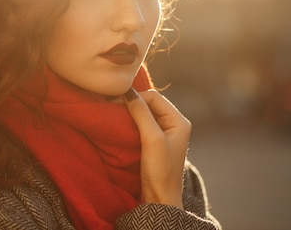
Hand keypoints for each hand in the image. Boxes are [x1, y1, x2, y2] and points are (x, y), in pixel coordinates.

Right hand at [124, 88, 190, 208]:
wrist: (160, 199)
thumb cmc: (160, 171)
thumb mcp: (151, 139)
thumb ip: (141, 113)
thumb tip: (127, 91)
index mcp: (178, 121)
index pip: (153, 97)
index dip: (135, 97)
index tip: (114, 103)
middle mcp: (173, 124)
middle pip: (149, 103)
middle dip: (132, 104)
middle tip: (112, 108)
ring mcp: (164, 133)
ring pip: (144, 113)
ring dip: (130, 113)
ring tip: (115, 116)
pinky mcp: (155, 142)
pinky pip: (142, 124)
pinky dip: (131, 122)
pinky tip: (121, 126)